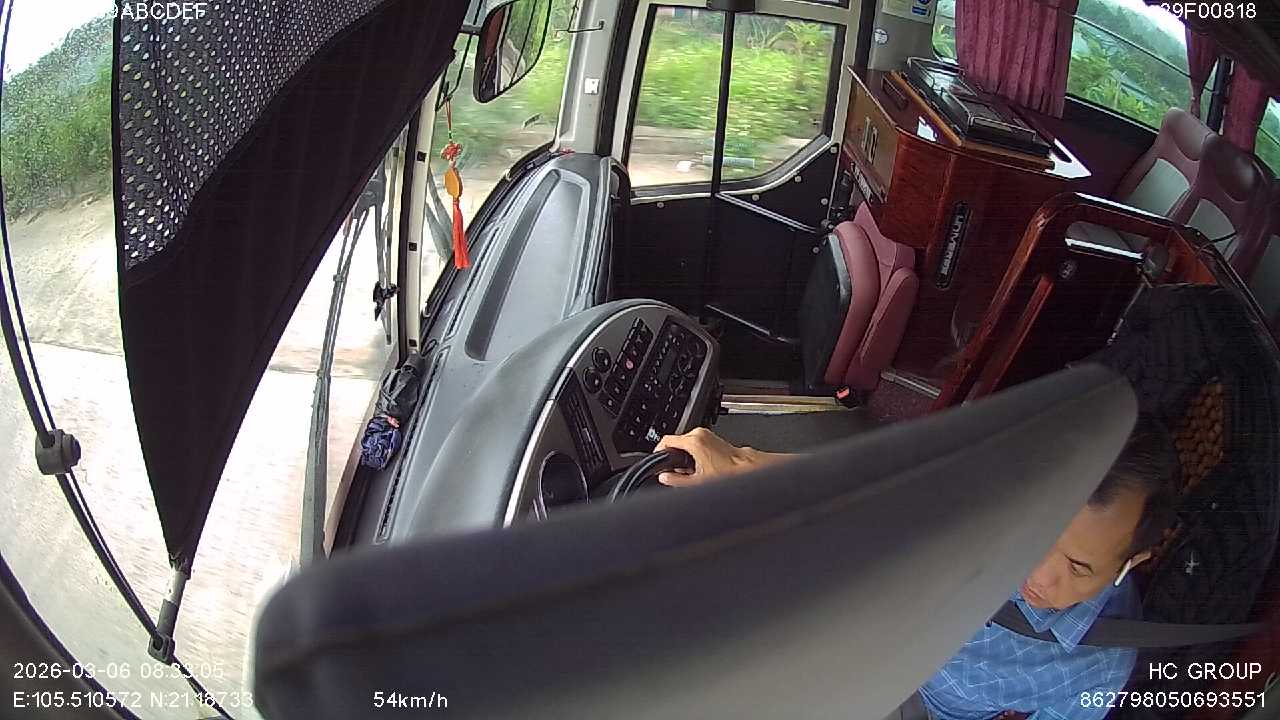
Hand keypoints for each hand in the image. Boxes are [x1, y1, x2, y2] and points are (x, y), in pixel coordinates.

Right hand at [654, 427, 787, 486]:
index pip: (666, 440)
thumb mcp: (696, 482)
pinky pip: (697, 445)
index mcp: (694, 441)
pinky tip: (699, 468)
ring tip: (689, 472)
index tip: (656, 460)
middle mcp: (701, 434)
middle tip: (673, 471)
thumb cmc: (728, 474)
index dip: (658, 451)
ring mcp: (709, 436)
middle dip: (673, 457)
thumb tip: (665, 478)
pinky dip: (694, 455)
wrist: (748, 471)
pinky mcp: (715, 440)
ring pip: (687, 444)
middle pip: (677, 442)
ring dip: (684, 457)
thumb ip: (675, 480)